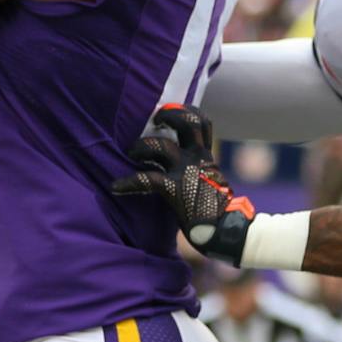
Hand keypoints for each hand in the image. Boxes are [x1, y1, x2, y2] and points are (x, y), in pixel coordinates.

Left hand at [110, 104, 254, 264]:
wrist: (225, 230)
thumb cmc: (214, 209)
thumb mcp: (210, 180)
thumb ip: (198, 168)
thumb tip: (182, 166)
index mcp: (205, 156)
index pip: (203, 123)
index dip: (186, 111)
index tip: (168, 114)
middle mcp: (198, 158)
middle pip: (190, 123)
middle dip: (170, 115)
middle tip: (154, 122)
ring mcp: (187, 172)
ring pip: (161, 146)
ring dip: (141, 147)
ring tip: (131, 154)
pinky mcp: (176, 190)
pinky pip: (148, 179)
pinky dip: (129, 181)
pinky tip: (116, 186)